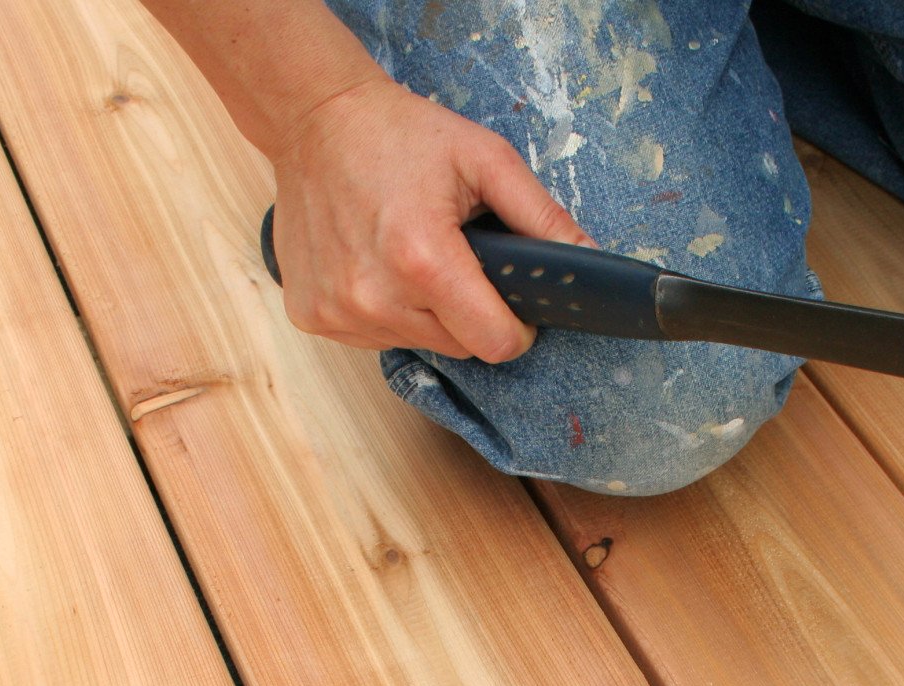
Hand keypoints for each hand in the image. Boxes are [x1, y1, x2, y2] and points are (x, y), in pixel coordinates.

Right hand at [269, 78, 592, 362]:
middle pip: (460, 346)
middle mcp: (374, 296)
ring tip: (412, 253)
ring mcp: (339, 310)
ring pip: (419, 343)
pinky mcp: (313, 315)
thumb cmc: (401, 134)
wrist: (315, 120)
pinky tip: (378, 263)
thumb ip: (542, 218)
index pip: (494, 343)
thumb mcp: (487, 160)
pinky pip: (377, 336)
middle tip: (458, 257)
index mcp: (422, 258)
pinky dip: (388, 310)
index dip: (516, 328)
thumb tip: (589, 261)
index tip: (513, 304)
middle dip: (472, 312)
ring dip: (428, 312)